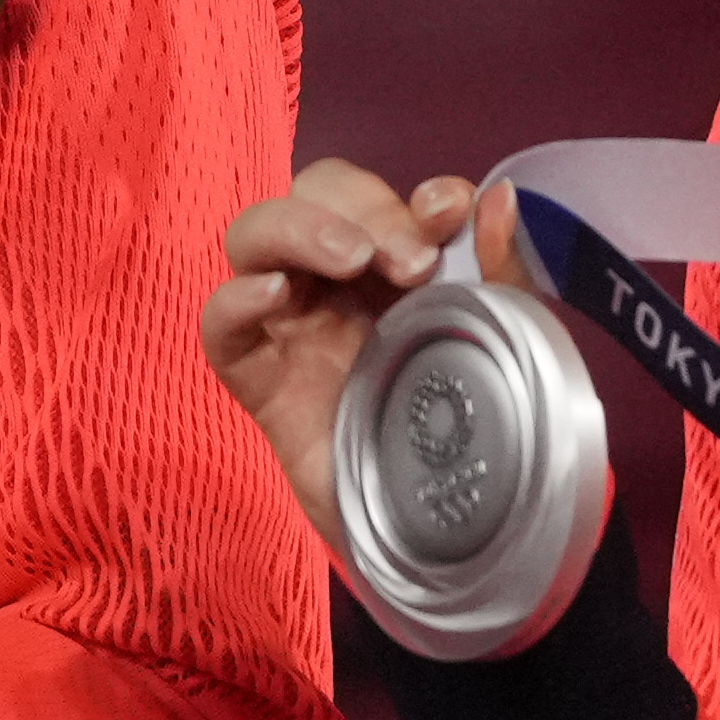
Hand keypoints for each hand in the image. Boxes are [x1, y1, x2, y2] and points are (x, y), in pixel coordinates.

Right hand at [204, 155, 519, 539]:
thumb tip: (500, 196)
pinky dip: (236, 299)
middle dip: (363, 209)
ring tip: (351, 262)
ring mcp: (289, 326)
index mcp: (389, 264)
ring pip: (252, 237)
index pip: (377, 197)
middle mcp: (332, 283)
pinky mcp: (259, 379)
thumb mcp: (499, 341)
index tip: (448, 213)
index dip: (406, 193)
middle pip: (310, 195)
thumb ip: (499, 271)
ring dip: (298, 229)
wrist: (440, 526)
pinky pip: (219, 326)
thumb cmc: (464, 425)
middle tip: (411, 264)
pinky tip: (275, 295)